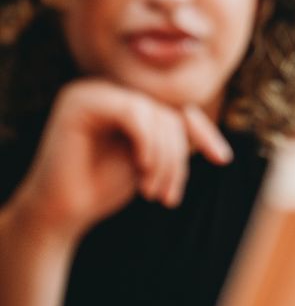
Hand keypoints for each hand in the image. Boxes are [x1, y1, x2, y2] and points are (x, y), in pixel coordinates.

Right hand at [13, 80, 232, 243]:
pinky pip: (134, 112)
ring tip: (153, 191)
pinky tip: (142, 168)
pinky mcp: (81, 101)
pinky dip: (146, 142)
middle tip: (169, 195)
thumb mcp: (152, 157)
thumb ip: (173, 134)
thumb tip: (206, 124)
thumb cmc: (103, 187)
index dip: (203, 132)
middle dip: (177, 156)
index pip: (176, 109)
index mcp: (124, 100)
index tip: (222, 159)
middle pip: (168, 112)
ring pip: (156, 114)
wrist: (62, 214)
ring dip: (164, 157)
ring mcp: (93, 91)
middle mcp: (108, 90)